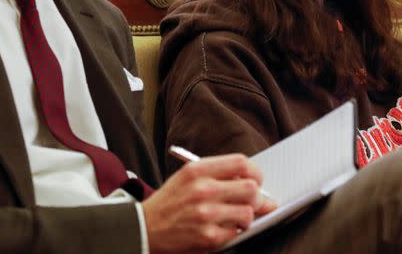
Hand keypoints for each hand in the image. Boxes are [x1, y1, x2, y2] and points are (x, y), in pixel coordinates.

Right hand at [142, 154, 276, 252]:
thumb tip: (253, 182)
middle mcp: (202, 190)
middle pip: (250, 188)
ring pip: (248, 212)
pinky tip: (223, 228)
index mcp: (198, 170)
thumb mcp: (188, 177)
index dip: (255, 172)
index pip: (240, 163)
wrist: (144, 229)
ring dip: (247, 217)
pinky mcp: (207, 237)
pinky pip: (237, 233)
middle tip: (254, 202)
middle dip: (257, 196)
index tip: (257, 180)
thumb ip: (217, 174)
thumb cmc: (170, 202)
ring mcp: (206, 214)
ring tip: (237, 217)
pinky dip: (235, 232)